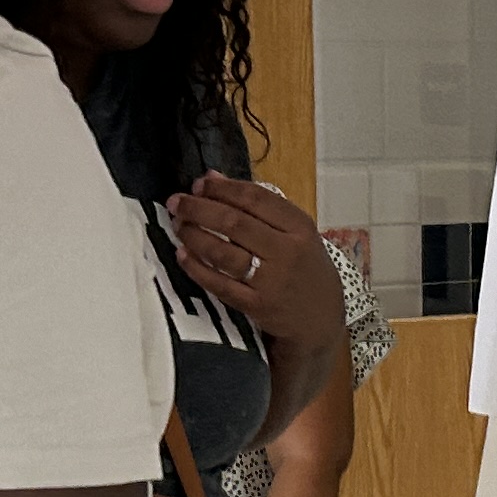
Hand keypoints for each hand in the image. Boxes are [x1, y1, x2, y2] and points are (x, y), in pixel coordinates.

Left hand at [166, 176, 342, 362]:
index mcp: (300, 227)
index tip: (199, 184)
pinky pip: (220, 285)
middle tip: (176, 202)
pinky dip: (197, 268)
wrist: (321, 319)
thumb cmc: (306, 268)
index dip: (222, 189)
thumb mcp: (295, 232)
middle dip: (199, 209)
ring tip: (178, 225)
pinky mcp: (257, 306)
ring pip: (223, 253)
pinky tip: (182, 255)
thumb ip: (258, 205)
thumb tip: (212, 178)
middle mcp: (287, 251)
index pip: (255, 199)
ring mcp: (272, 281)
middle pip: (234, 223)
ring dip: (194, 236)